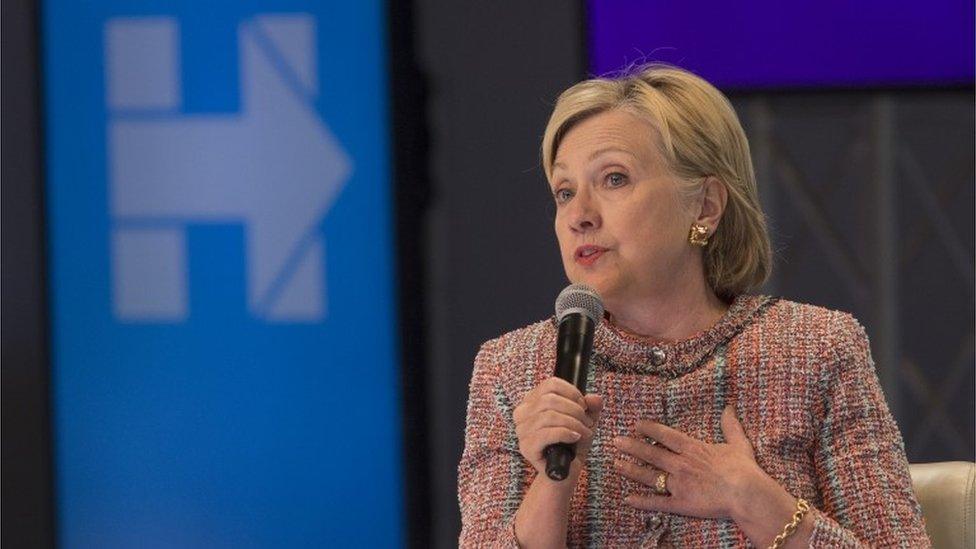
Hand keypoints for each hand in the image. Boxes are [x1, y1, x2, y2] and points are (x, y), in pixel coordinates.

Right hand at [513, 377, 603, 476]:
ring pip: (549, 415)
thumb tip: (594, 398)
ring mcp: (521, 431)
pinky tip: (575, 438)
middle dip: (575, 410)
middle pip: (550, 399)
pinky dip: (566, 433)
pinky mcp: (526, 447)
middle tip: (587, 422)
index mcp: (531, 402)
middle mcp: (521, 414)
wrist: (565, 472)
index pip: (550, 385)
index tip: (584, 405)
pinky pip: (547, 433)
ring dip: (573, 423)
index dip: (571, 392)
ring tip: (584, 432)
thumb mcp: (585, 420)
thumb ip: (592, 406)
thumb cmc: (572, 443)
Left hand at [612, 405, 766, 518]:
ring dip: (631, 470)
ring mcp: (678, 484)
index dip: (649, 429)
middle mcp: (680, 464)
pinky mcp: (680, 503)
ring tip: (616, 464)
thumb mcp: (738, 443)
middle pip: (651, 453)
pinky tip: (628, 499)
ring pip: (649, 476)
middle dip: (632, 447)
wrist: (746, 494)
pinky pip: (657, 502)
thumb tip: (729, 407)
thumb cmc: (744, 469)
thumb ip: (730, 425)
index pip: (664, 435)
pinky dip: (641, 501)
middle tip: (616, 441)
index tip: (636, 425)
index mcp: (692, 448)